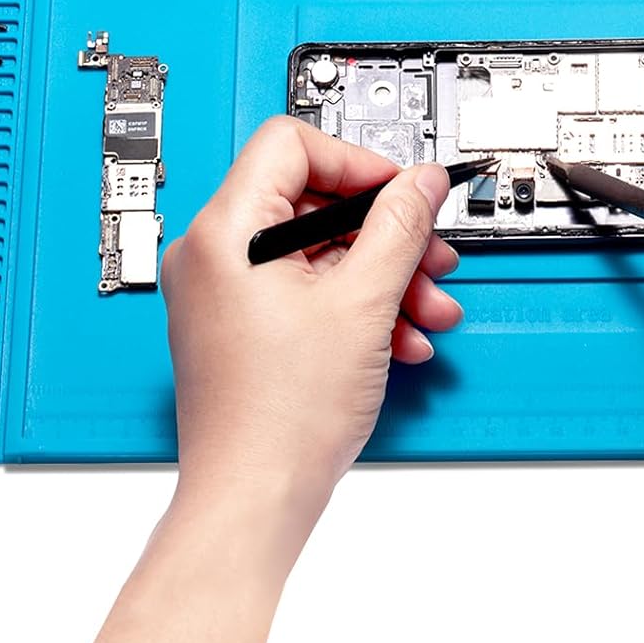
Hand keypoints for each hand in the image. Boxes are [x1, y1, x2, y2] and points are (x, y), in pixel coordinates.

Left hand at [161, 117, 461, 534]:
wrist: (255, 497)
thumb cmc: (282, 417)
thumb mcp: (364, 301)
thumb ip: (399, 226)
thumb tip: (420, 181)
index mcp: (227, 232)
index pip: (292, 145)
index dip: (358, 163)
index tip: (401, 194)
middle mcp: (215, 255)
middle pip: (314, 201)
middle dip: (385, 232)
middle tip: (429, 257)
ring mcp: (226, 293)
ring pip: (320, 251)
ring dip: (383, 274)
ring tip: (426, 309)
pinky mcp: (242, 326)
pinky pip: (308, 289)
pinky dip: (358, 304)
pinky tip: (398, 337)